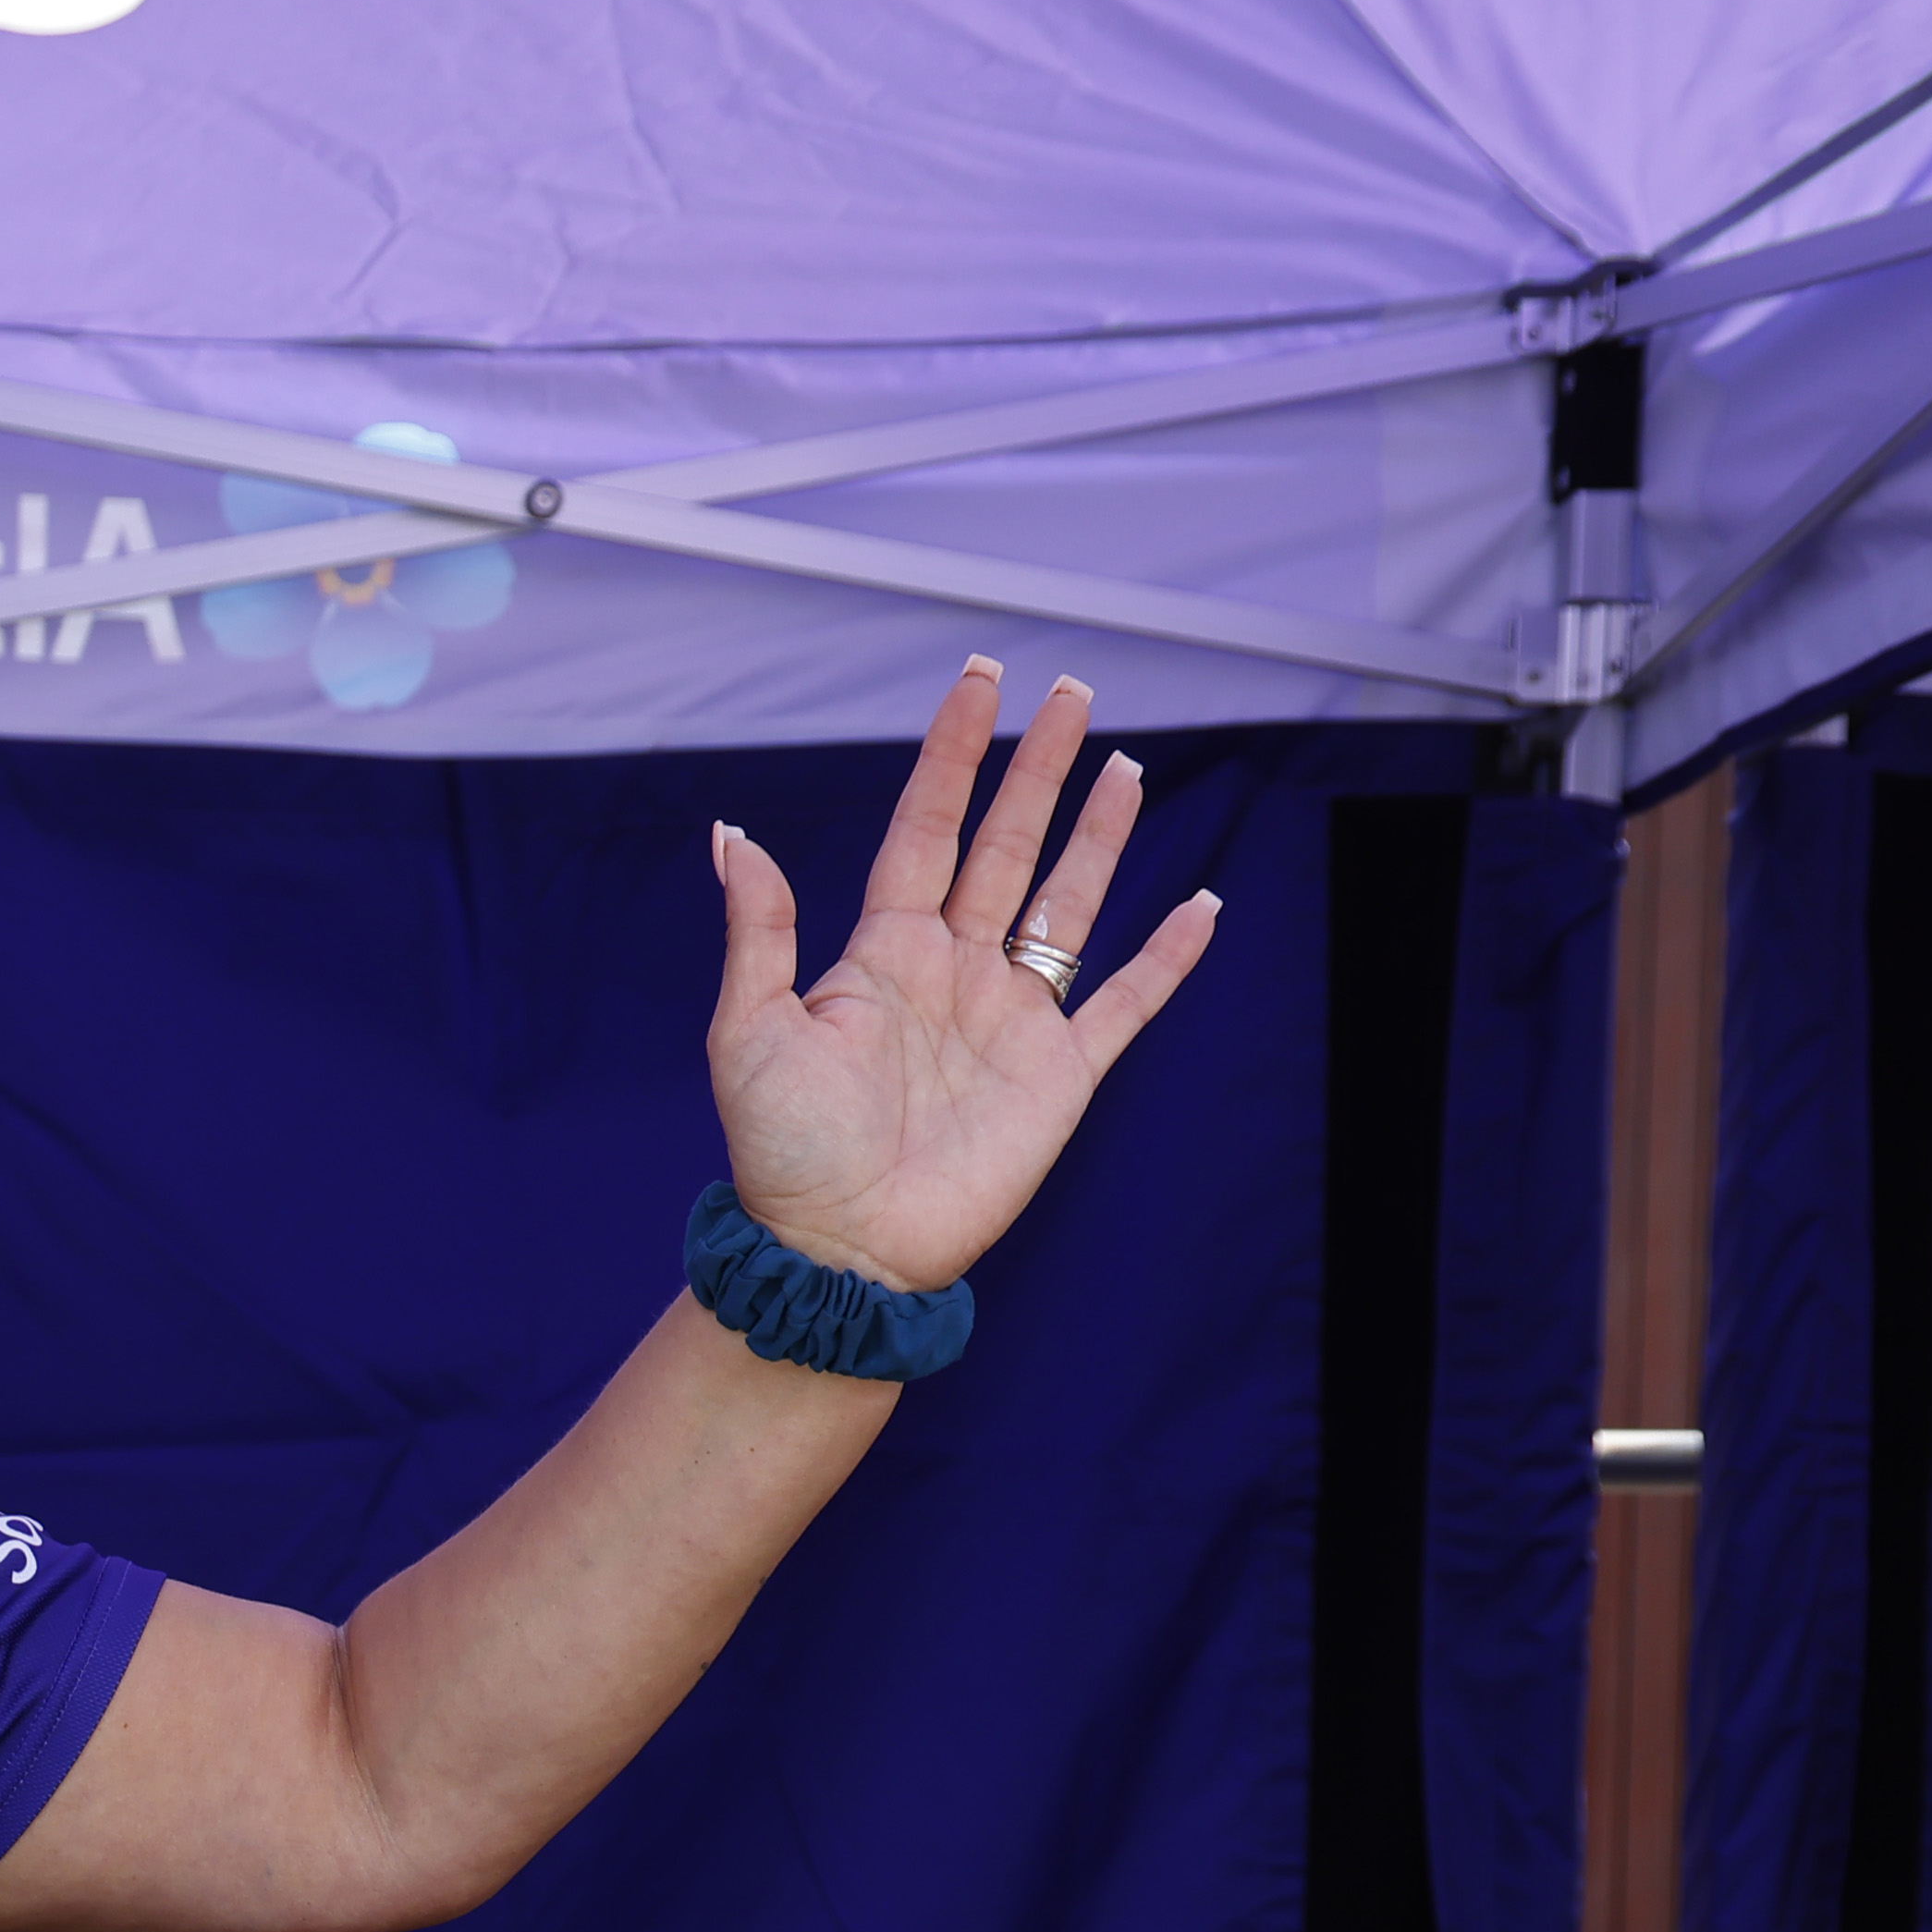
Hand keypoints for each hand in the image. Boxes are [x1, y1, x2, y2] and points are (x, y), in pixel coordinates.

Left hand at [703, 659, 1217, 1297]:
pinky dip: (1167, 957)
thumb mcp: (750, 1031)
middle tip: (1074, 693)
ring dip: (1099, 838)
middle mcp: (953, 971)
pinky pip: (1125, 1002)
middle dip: (1040, 770)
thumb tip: (732, 834)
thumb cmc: (784, 1151)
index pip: (927, 827)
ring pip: (1067, 902)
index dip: (955, 754)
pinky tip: (1200, 906)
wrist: (841, 1250)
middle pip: (1006, 845)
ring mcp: (1010, 1019)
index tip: (982, 681)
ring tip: (1127, 767)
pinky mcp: (1059, 1076)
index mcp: (882, 952)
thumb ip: (758, 932)